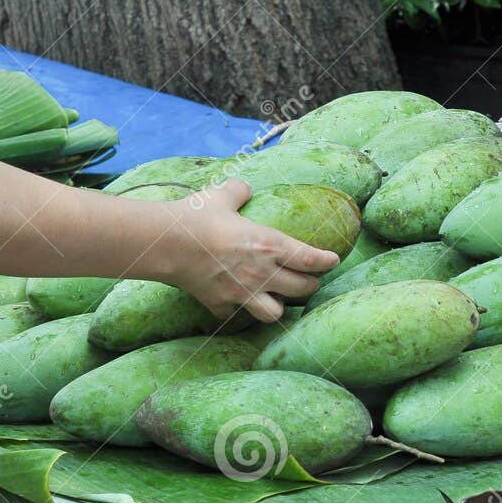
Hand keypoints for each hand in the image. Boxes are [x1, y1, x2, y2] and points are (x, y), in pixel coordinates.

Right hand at [157, 179, 339, 322]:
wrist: (168, 243)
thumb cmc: (198, 216)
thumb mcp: (221, 195)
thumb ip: (238, 191)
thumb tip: (244, 188)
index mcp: (270, 244)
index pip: (310, 259)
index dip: (326, 261)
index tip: (334, 261)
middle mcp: (262, 273)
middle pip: (302, 289)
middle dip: (310, 285)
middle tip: (309, 279)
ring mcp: (242, 293)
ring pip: (275, 313)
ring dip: (278, 307)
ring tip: (276, 299)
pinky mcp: (220, 304)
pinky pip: (234, 315)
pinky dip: (236, 311)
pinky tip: (233, 303)